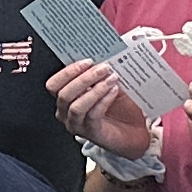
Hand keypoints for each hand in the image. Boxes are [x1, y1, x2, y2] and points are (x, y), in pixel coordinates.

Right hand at [46, 55, 160, 158]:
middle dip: (84, 79)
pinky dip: (103, 101)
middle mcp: (66, 113)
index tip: (87, 61)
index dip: (67, 72)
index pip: (54, 85)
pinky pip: (92, 115)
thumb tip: (103, 58)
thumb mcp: (108, 86)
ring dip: (95, 90)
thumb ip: (100, 76)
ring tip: (111, 79)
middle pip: (63, 94)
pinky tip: (114, 91)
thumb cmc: (121, 108)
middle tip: (103, 68)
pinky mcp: (91, 133)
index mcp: (66, 99)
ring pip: (76, 106)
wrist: (137, 131)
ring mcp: (77, 125)